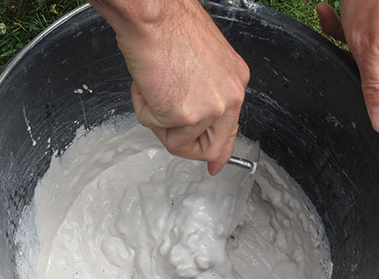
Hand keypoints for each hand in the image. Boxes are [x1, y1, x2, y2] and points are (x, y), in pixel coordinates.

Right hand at [90, 0, 249, 173]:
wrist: (152, 15)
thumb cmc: (169, 26)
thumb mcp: (201, 60)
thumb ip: (203, 92)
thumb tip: (197, 119)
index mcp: (235, 81)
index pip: (231, 129)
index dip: (219, 151)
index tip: (215, 164)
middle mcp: (229, 98)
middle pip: (211, 148)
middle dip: (184, 146)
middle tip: (167, 131)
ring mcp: (209, 109)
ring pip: (178, 142)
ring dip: (158, 121)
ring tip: (153, 88)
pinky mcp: (184, 115)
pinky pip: (155, 128)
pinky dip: (143, 109)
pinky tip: (147, 84)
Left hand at [316, 0, 378, 135]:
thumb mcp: (367, 48)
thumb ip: (376, 87)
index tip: (366, 114)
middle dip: (360, 80)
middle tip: (347, 56)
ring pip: (374, 65)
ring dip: (349, 48)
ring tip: (337, 24)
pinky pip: (373, 44)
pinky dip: (349, 30)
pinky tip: (331, 14)